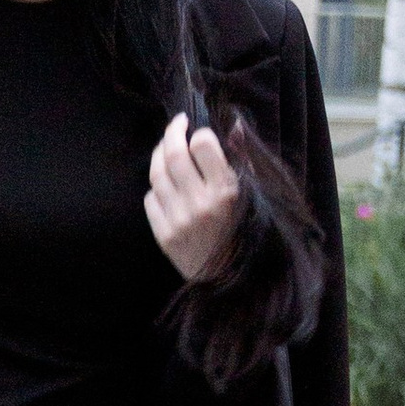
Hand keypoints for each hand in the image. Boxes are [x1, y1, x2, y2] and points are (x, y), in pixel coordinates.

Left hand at [145, 115, 241, 281]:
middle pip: (174, 155)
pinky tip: (166, 185)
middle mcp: (200, 204)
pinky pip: (150, 199)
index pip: (202, 145)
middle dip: (172, 133)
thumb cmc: (246, 232)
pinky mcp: (164, 236)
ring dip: (159, 155)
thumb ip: (242, 159)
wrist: (231, 280)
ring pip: (157, 175)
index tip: (199, 133)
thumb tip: (232, 125)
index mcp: (227, 191)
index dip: (199, 134)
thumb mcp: (254, 195)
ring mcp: (179, 220)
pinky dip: (156, 187)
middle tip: (176, 126)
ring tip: (167, 148)